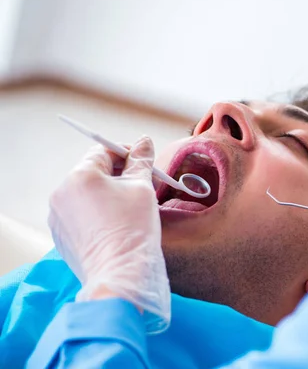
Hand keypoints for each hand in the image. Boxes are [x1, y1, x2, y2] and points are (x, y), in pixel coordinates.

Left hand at [48, 137, 169, 333]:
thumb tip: (144, 141)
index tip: (144, 162)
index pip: (103, 150)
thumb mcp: (142, 187)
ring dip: (107, 193)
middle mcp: (62, 192)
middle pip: (92, 172)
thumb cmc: (134, 228)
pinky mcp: (61, 235)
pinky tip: (117, 225)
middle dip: (118, 174)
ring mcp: (58, 216)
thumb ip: (141, 160)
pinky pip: (80, 214)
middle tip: (142, 184)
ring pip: (86, 193)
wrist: (121, 273)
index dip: (126, 153)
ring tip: (130, 208)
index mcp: (80, 176)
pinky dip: (97, 213)